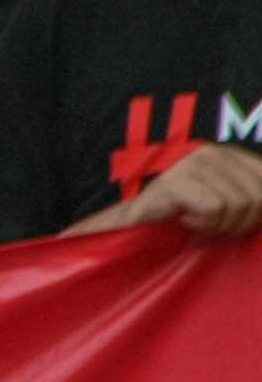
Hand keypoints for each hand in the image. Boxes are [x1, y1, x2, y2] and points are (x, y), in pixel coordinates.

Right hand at [99, 143, 261, 239]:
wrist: (132, 228)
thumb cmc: (183, 219)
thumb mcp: (228, 204)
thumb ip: (253, 198)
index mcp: (229, 155)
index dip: (258, 210)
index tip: (233, 219)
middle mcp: (212, 152)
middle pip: (258, 198)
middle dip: (239, 221)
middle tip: (212, 224)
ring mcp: (192, 164)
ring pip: (237, 206)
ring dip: (217, 225)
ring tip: (195, 221)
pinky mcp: (175, 181)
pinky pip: (213, 209)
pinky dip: (200, 223)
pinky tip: (182, 219)